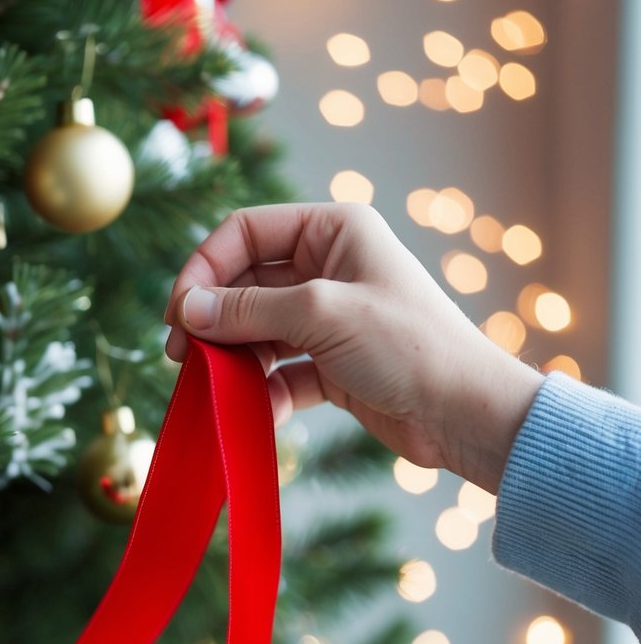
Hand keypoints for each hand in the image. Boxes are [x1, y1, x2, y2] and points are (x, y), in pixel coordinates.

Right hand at [164, 203, 543, 492]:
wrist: (465, 413)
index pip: (246, 232)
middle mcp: (329, 266)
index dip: (206, 266)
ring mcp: (329, 319)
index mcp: (333, 230)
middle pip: (245, 283)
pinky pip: (281, 371)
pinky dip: (265, 392)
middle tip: (181, 354)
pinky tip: (259, 412)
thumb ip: (248, 309)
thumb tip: (187, 309)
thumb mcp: (320, 314)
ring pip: (258, 330)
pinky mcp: (332, 365)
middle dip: (212, 317)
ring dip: (233, 357)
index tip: (179, 311)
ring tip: (212, 385)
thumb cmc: (407, 345)